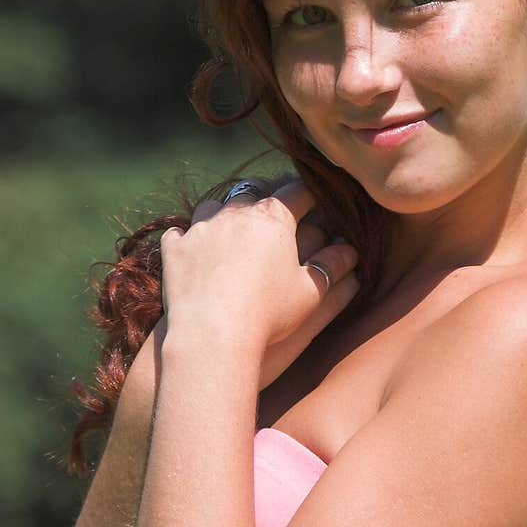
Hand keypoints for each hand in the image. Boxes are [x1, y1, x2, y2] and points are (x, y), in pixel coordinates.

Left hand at [159, 178, 359, 357]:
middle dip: (266, 195)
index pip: (297, 192)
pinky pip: (180, 232)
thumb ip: (331, 267)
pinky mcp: (175, 248)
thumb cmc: (269, 315)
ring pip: (214, 205)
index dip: (309, 195)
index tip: (315, 200)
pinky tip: (193, 248)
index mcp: (274, 218)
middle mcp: (236, 212)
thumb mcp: (310, 293)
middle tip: (273, 208)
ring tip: (231, 227)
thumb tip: (350, 251)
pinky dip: (188, 237)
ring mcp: (201, 227)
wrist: (212, 335)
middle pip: (254, 190)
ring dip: (224, 212)